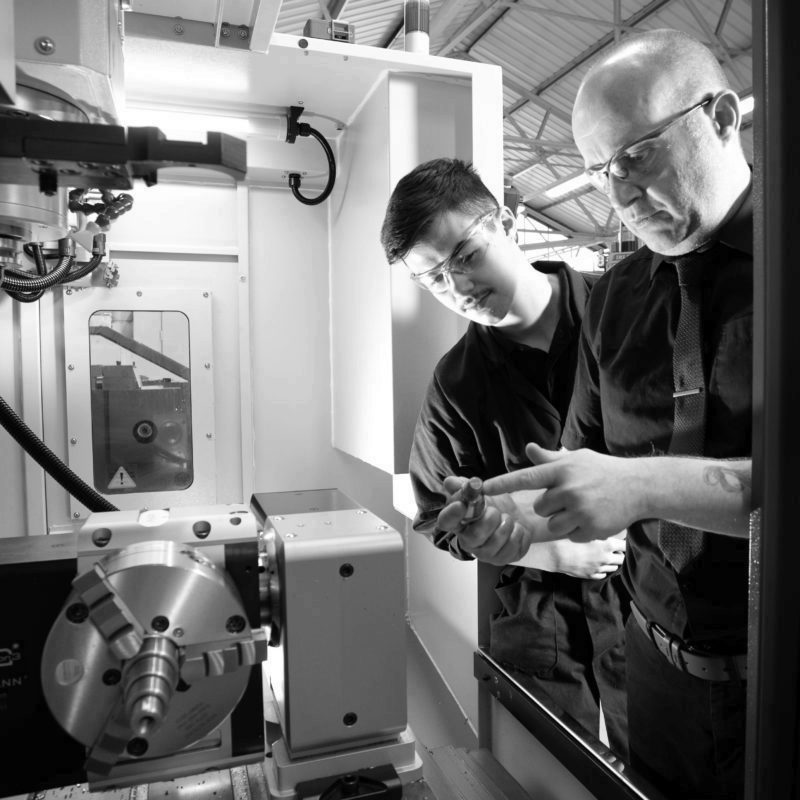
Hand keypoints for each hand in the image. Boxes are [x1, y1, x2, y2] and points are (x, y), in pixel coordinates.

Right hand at [436, 476, 536, 564]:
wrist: (521, 515)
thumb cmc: (498, 505)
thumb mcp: (483, 491)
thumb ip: (466, 486)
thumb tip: (450, 482)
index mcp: (459, 522)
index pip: (445, 522)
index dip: (451, 514)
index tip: (461, 504)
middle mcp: (469, 540)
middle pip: (473, 537)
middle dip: (489, 520)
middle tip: (496, 511)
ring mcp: (486, 553)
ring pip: (494, 543)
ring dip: (506, 525)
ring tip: (508, 518)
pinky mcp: (503, 558)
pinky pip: (511, 548)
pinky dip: (517, 533)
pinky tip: (516, 528)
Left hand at [482, 444, 645, 540]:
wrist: (638, 487)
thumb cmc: (602, 470)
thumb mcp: (576, 459)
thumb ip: (550, 459)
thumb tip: (529, 449)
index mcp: (561, 470)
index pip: (525, 477)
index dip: (502, 483)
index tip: (483, 488)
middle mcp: (568, 489)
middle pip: (539, 508)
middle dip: (551, 506)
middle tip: (572, 497)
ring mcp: (579, 511)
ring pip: (552, 525)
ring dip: (562, 521)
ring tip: (582, 508)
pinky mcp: (589, 529)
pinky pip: (569, 536)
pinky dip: (578, 531)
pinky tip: (593, 518)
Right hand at [551, 534, 626, 579]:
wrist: (555, 554)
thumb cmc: (567, 538)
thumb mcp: (584, 530)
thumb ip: (598, 531)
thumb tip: (606, 529)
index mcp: (607, 544)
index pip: (625, 545)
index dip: (622, 542)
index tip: (618, 540)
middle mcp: (606, 558)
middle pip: (622, 558)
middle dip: (618, 553)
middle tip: (611, 548)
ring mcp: (598, 568)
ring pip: (613, 567)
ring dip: (611, 562)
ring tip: (602, 555)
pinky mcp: (590, 575)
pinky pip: (602, 574)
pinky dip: (602, 569)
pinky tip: (595, 563)